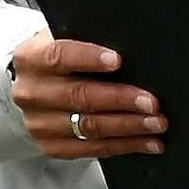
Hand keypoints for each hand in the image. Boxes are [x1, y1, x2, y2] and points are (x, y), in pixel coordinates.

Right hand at [9, 31, 167, 158]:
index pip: (59, 56)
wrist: (33, 85)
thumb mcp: (66, 39)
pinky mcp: (51, 146)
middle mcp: (32, 92)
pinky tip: (147, 141)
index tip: (118, 60)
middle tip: (152, 102)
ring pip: (89, 128)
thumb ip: (90, 39)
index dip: (89, 58)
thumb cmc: (61, 58)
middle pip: (80, 97)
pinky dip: (124, 145)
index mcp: (32, 58)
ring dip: (129, 127)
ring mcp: (39, 123)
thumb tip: (132, 45)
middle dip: (121, 100)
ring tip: (156, 123)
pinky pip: (92, 149)